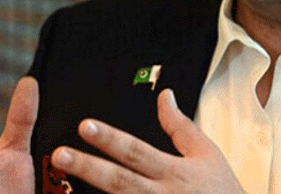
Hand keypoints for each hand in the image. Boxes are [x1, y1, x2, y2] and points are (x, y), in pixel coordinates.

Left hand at [51, 89, 244, 193]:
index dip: (111, 139)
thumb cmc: (221, 190)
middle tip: (60, 155)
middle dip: (88, 167)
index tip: (86, 126)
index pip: (136, 151)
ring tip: (60, 185)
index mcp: (173, 172)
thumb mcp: (206, 152)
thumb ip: (180, 126)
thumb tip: (164, 96)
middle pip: (118, 180)